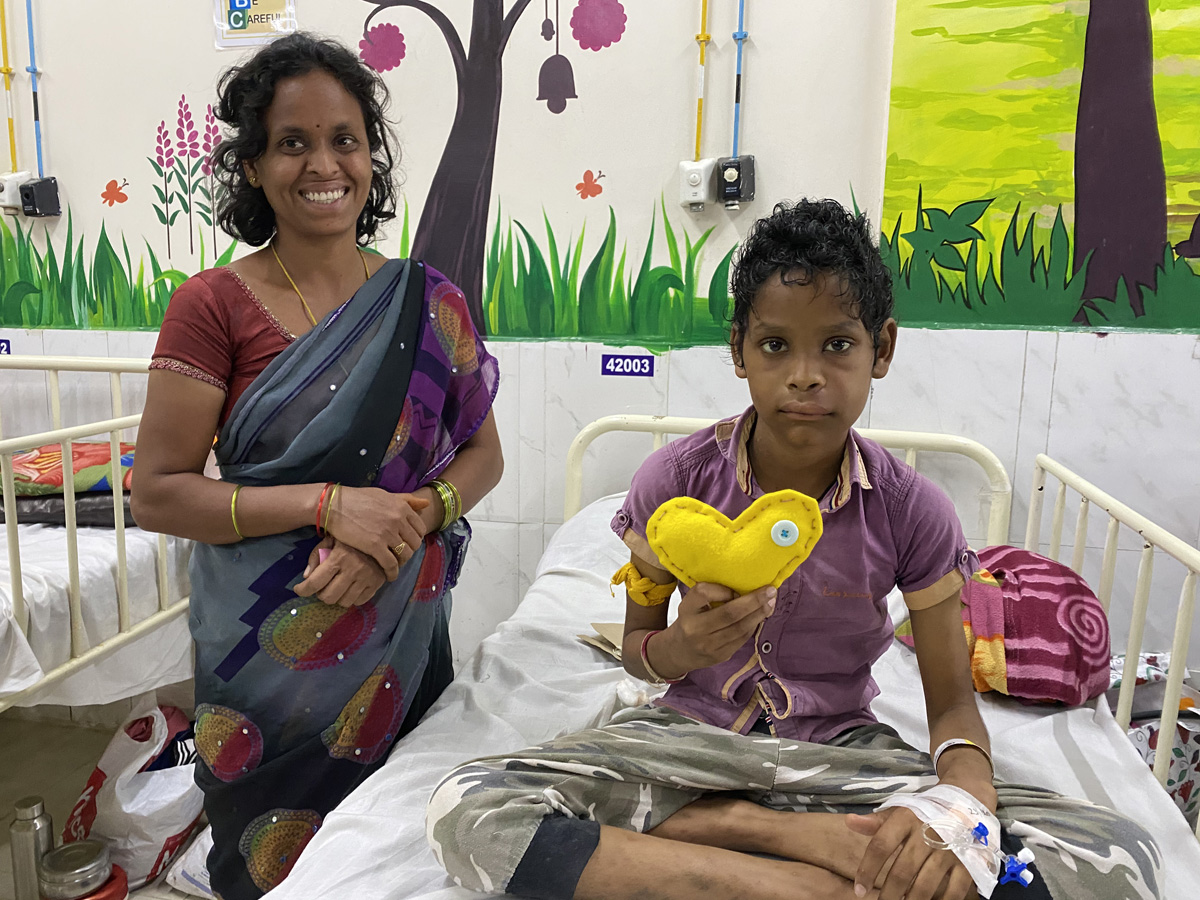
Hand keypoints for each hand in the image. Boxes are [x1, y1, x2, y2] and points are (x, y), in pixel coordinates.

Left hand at [295, 537, 388, 607]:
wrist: (381, 531)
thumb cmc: (350, 536)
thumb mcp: (330, 539)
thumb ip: (316, 556)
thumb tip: (306, 577)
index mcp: (339, 557)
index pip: (315, 582)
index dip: (302, 590)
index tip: (299, 589)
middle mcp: (353, 570)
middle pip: (328, 597)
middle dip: (320, 594)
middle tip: (321, 586)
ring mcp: (367, 578)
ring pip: (344, 602)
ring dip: (336, 597)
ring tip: (336, 586)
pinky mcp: (377, 583)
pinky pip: (359, 601)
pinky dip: (351, 598)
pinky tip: (350, 587)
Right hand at [325, 487, 429, 579]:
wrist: (334, 505)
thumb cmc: (358, 499)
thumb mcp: (384, 495)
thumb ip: (405, 500)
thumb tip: (426, 504)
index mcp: (402, 507)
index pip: (420, 528)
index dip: (415, 538)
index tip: (407, 543)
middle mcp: (398, 520)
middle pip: (414, 543)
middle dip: (409, 551)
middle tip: (400, 556)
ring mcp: (387, 533)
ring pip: (405, 555)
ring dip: (401, 562)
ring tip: (394, 565)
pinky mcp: (375, 546)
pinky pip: (391, 564)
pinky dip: (392, 572)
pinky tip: (388, 575)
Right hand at [660, 582, 776, 671]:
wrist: (678, 652)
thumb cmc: (689, 621)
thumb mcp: (690, 604)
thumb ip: (710, 595)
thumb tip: (742, 588)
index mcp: (686, 610)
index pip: (704, 593)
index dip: (723, 589)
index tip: (735, 588)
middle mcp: (696, 629)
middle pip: (729, 613)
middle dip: (754, 601)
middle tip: (770, 591)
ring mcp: (709, 645)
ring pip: (740, 628)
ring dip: (759, 614)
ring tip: (770, 603)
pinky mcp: (720, 656)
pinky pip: (742, 639)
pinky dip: (753, 626)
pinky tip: (760, 616)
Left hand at [847, 807, 976, 899]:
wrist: (967, 799)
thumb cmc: (925, 811)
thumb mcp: (900, 810)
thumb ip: (875, 821)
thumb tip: (849, 821)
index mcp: (906, 819)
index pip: (881, 846)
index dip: (867, 870)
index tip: (859, 889)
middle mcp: (927, 834)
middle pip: (903, 871)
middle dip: (889, 893)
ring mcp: (950, 850)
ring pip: (926, 885)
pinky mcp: (968, 863)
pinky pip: (954, 891)